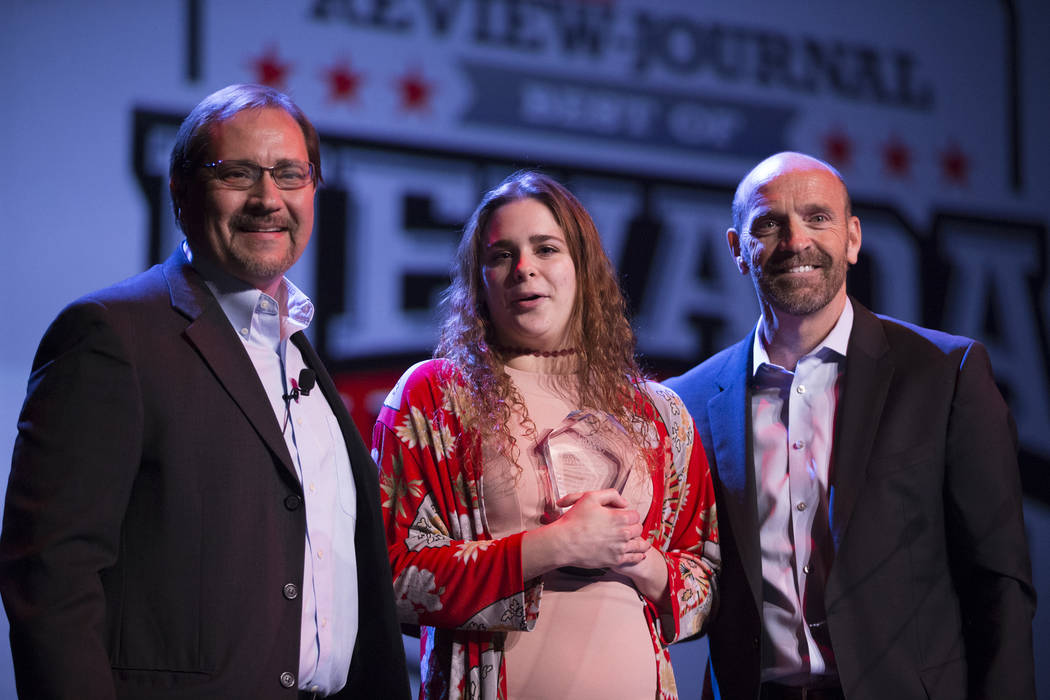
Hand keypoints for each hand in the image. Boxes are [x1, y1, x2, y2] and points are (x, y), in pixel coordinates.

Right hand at [523, 489, 649, 576]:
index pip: (636, 515)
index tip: (625, 516)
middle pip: (638, 529)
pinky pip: (633, 559)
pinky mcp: (614, 560)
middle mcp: (623, 533)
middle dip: (634, 527)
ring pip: (639, 545)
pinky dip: (638, 556)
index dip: (630, 514)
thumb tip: (625, 502)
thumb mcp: (591, 497)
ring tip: (643, 544)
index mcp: (620, 517)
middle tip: (629, 528)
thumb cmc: (575, 519)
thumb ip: (611, 495)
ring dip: (640, 543)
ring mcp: (619, 548)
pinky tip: (640, 555)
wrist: (564, 542)